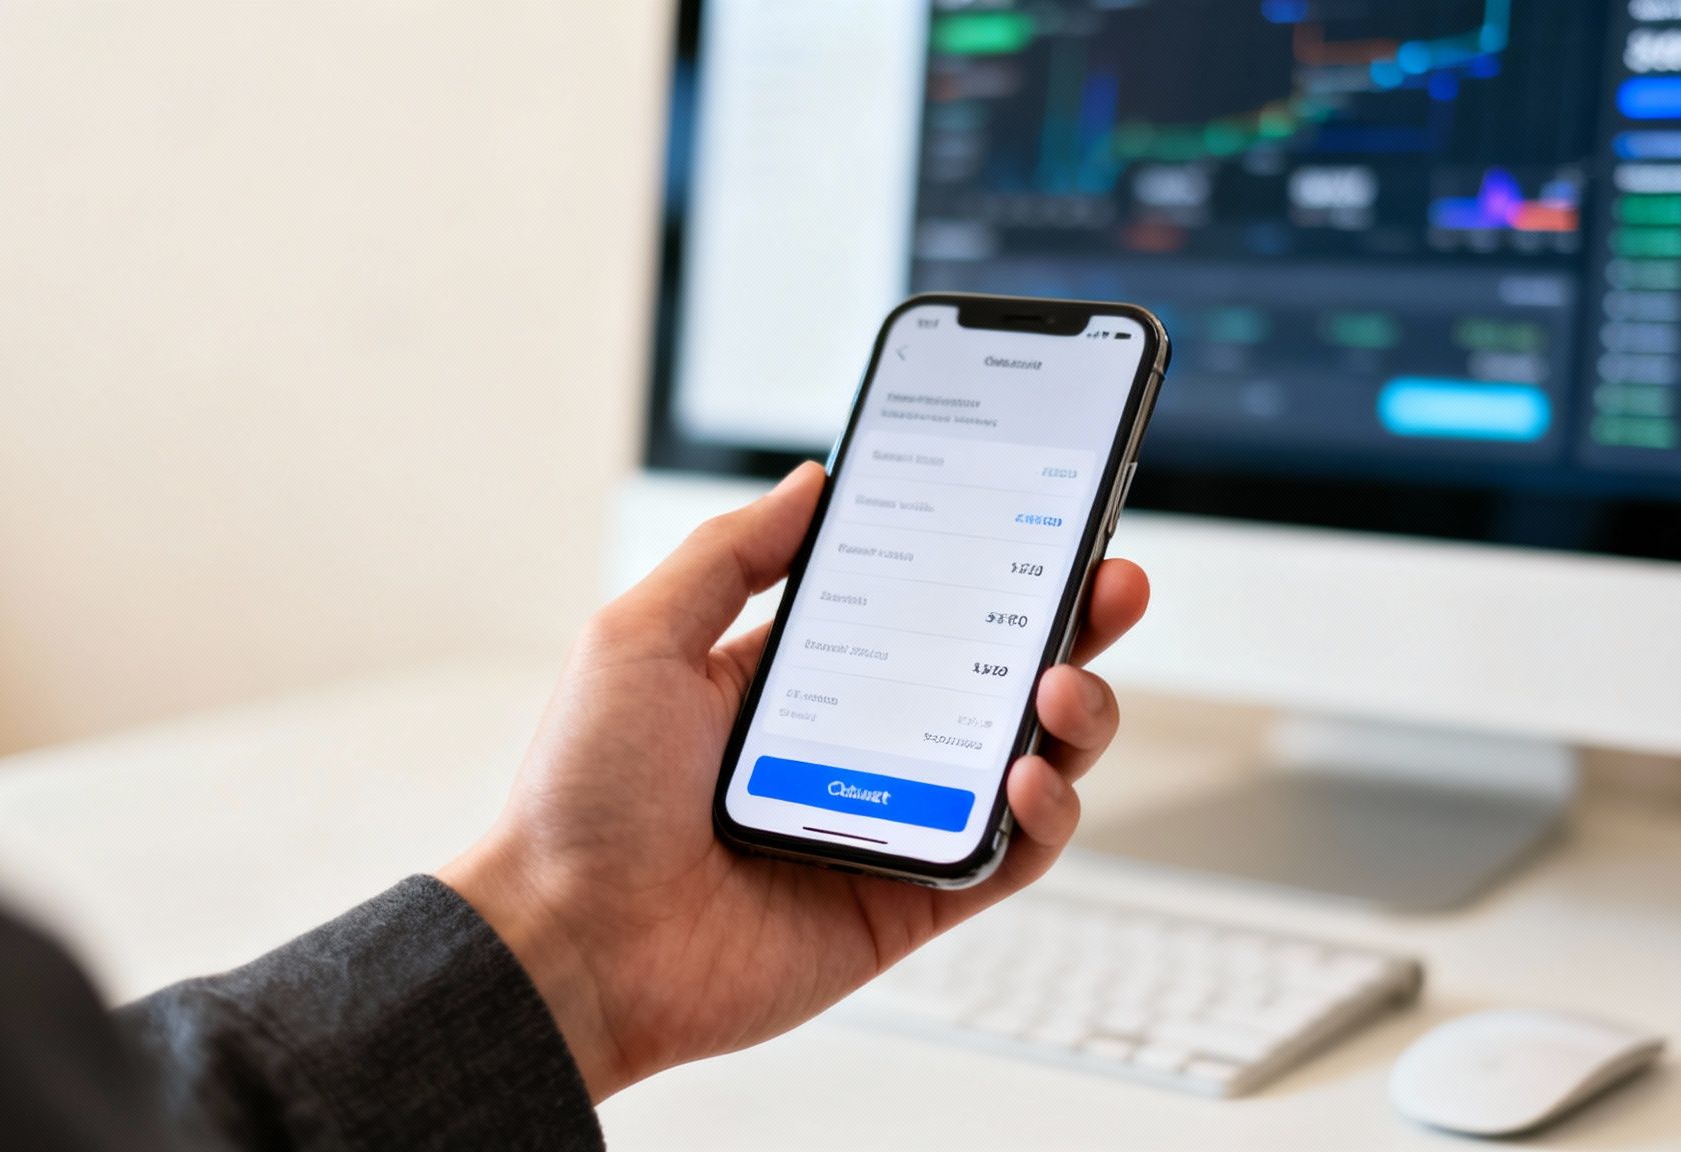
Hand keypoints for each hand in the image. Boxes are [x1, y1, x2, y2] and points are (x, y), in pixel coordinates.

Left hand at [439, 462, 1149, 1099]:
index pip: (922, 606)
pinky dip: (1044, 813)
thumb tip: (812, 481)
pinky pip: (1011, 854)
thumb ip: (732, 554)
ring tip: (1064, 684)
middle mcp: (859, 745)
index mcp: (799, 678)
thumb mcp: (640, 637)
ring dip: (1072, 714)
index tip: (1040, 517)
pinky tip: (1026, 772)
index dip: (988, 564)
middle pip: (994, 674)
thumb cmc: (583, 797)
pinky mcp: (914, 899)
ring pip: (1025, 758)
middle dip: (1067, 624)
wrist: (569, 947)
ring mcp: (894, 822)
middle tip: (1111, 581)